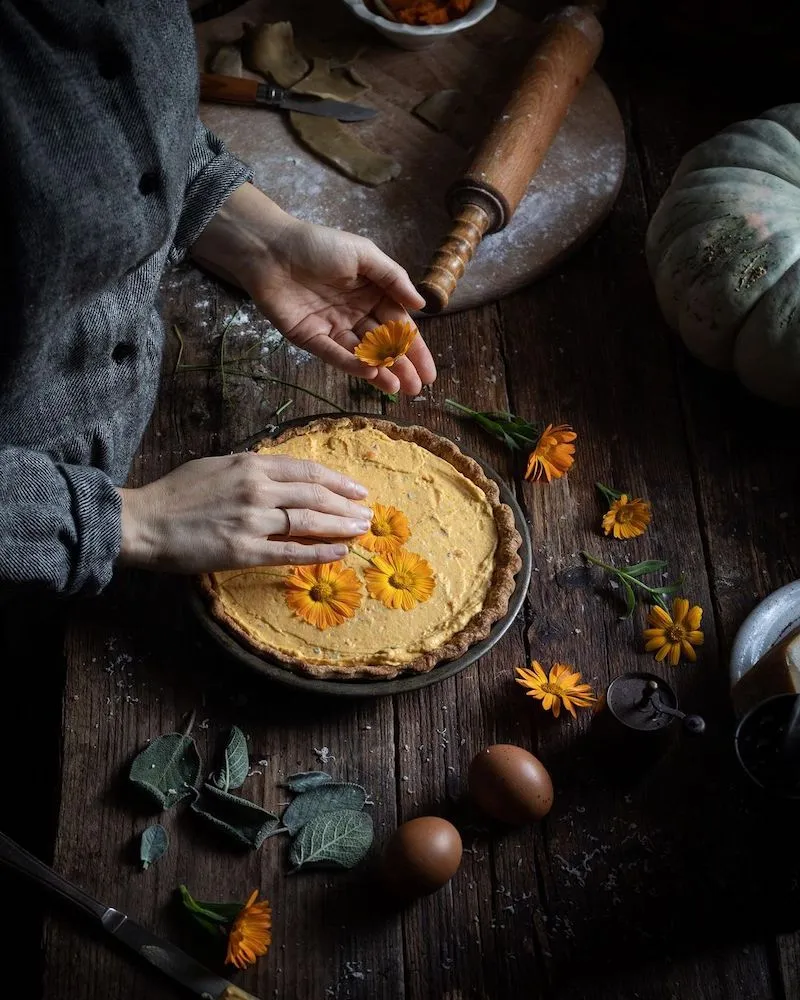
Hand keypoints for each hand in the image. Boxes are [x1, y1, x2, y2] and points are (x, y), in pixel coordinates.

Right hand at [117, 454, 372, 572]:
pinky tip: (338, 553)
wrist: (144, 522)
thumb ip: (251, 468)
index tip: (357, 489)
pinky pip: (291, 552)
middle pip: (315, 496)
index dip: (337, 481)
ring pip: (309, 522)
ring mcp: (252, 521)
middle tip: (368, 514)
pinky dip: (319, 553)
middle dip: (347, 505)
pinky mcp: (244, 551)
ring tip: (361, 531)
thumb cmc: (176, 493)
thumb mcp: (217, 465)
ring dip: (340, 527)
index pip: (307, 471)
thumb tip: (282, 475)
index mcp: (251, 465)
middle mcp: (257, 489)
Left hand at [191, 183, 436, 395]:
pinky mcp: (310, 338)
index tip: (429, 371)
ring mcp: (333, 328)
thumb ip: (393, 278)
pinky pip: (334, 354)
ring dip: (381, 371)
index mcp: (371, 293)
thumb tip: (422, 304)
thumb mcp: (363, 254)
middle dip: (402, 367)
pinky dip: (352, 364)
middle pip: (383, 345)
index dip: (415, 349)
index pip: (398, 325)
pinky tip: (371, 373)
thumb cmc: (317, 244)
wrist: (270, 248)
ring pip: (361, 355)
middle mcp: (354, 314)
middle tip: (417, 389)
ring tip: (398, 389)